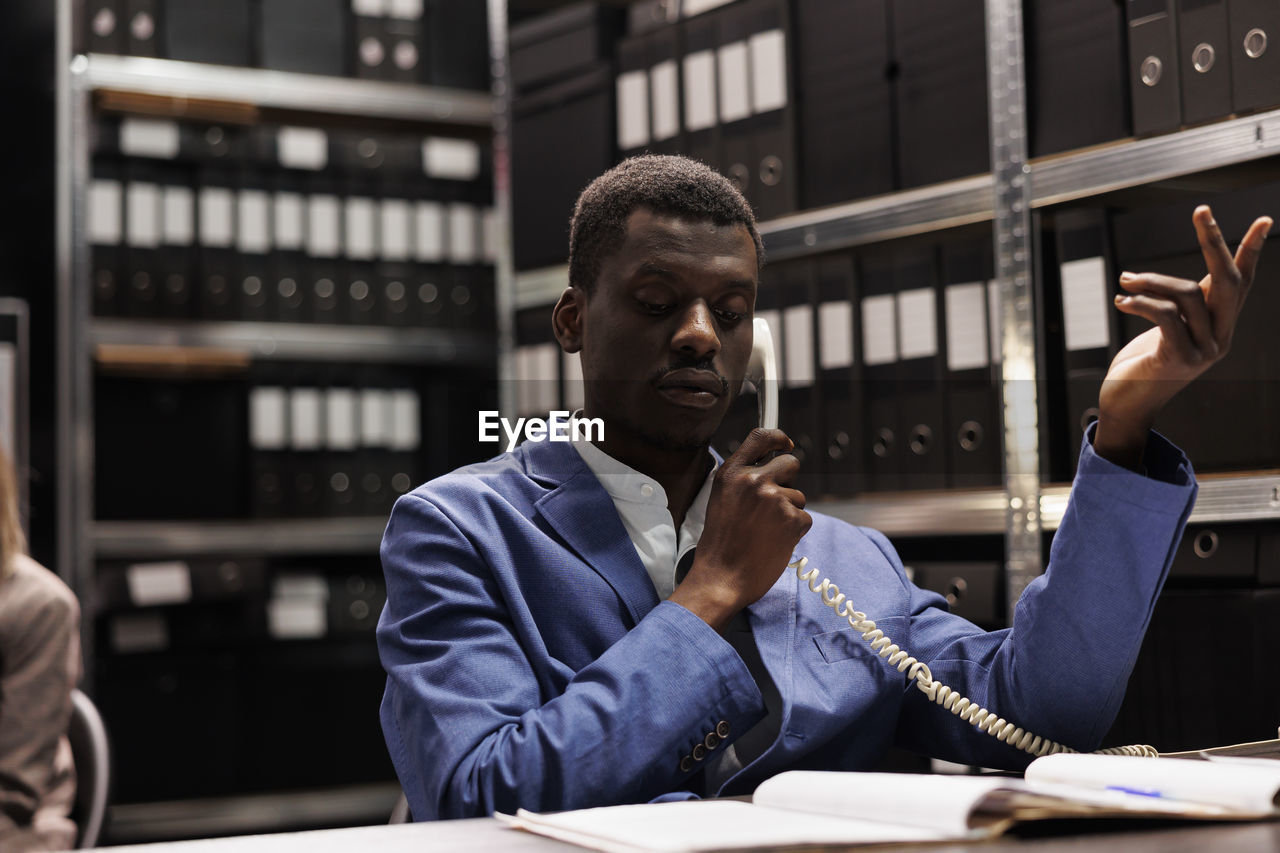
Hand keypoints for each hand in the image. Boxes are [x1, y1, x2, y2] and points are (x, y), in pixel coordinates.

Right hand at [669, 428, 811, 632]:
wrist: (721, 578)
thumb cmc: (720, 543)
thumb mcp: (721, 499)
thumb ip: (743, 479)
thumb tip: (771, 465)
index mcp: (732, 473)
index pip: (762, 437)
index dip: (779, 438)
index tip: (787, 444)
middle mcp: (753, 480)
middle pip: (790, 463)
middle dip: (788, 481)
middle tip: (774, 504)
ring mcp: (774, 499)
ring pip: (798, 496)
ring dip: (789, 512)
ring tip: (765, 531)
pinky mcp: (792, 520)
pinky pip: (804, 518)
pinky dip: (794, 531)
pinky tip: (774, 542)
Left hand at [1094, 206, 1272, 468]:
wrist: (1126, 406)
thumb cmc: (1142, 365)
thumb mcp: (1166, 331)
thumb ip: (1180, 308)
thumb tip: (1169, 282)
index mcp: (1220, 326)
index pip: (1242, 282)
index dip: (1251, 251)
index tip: (1265, 220)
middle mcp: (1221, 337)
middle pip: (1226, 279)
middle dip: (1214, 241)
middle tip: (1202, 210)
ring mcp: (1204, 350)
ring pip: (1185, 294)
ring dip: (1150, 280)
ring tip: (1125, 280)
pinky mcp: (1180, 359)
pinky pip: (1165, 316)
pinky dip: (1141, 302)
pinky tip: (1121, 301)